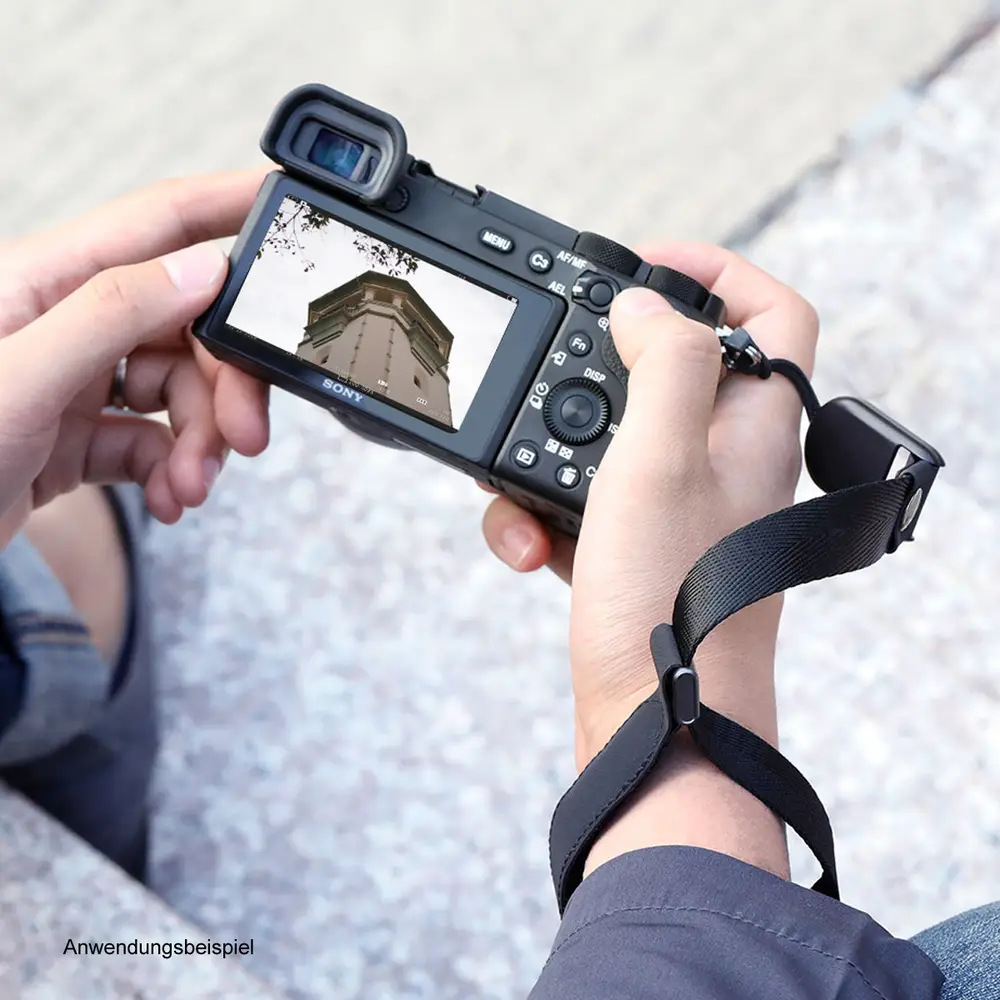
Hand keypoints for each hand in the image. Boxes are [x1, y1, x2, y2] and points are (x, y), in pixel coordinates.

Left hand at [0, 169, 271, 546]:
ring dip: (201, 441)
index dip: (226, 205)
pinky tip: (168, 497)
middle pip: (186, 325)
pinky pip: (153, 441)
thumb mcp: (22, 376)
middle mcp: (65, 322)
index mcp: (45, 280)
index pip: (156, 223)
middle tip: (245, 436)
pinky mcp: (78, 436)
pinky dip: (172, 470)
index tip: (284, 196)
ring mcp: (73, 380)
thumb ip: (113, 313)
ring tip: (190, 486)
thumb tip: (203, 268)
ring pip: (178, 390)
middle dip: (226, 384)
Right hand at [482, 245, 818, 766]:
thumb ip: (665, 361)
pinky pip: (586, 501)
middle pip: (677, 370)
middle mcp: (726, 463)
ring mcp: (681, 509)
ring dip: (555, 454)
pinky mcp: (637, 549)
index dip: (722, 272)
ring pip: (614, 440)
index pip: (774, 317)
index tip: (649, 264)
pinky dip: (547, 513)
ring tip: (522, 495)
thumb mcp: (662, 458)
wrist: (655, 727)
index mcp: (755, 428)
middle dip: (603, 367)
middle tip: (555, 369)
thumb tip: (646, 306)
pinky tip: (529, 545)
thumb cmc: (673, 602)